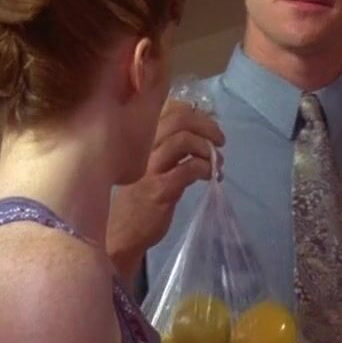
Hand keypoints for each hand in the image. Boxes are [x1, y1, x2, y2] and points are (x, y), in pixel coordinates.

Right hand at [107, 100, 223, 280]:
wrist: (121, 233)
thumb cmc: (136, 197)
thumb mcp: (148, 164)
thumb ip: (167, 147)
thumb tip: (200, 134)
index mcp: (140, 137)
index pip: (170, 109)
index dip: (196, 114)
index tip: (207, 128)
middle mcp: (142, 146)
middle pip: (180, 118)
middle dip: (207, 126)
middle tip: (220, 141)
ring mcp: (150, 167)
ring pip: (184, 139)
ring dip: (207, 149)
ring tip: (217, 163)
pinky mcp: (159, 189)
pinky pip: (188, 169)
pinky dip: (205, 169)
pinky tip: (210, 177)